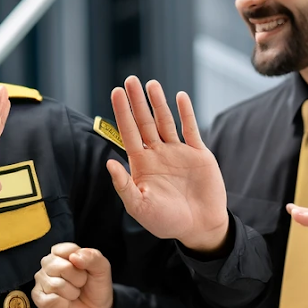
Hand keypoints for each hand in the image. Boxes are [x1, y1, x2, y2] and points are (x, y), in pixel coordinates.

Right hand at [32, 243, 114, 307]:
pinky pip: (50, 300)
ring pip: (56, 285)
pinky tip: (66, 304)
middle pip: (61, 267)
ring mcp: (42, 282)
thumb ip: (92, 257)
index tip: (85, 269)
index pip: (66, 250)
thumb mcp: (102, 269)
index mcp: (61, 253)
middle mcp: (48, 265)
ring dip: (72, 293)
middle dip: (78, 278)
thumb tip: (74, 256)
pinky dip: (64, 304)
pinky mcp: (40, 299)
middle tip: (80, 283)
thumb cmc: (95, 286)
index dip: (81, 262)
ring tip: (74, 293)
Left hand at [107, 76, 229, 252]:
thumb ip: (124, 186)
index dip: (122, 112)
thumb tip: (108, 162)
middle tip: (130, 79)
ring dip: (159, 102)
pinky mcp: (198, 154)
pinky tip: (180, 97)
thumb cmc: (166, 221)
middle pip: (145, 122)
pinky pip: (191, 129)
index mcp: (141, 165)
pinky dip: (186, 113)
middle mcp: (158, 154)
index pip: (128, 133)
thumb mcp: (139, 207)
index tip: (116, 92)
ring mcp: (178, 152)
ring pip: (166, 121)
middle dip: (137, 101)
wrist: (199, 227)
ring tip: (151, 84)